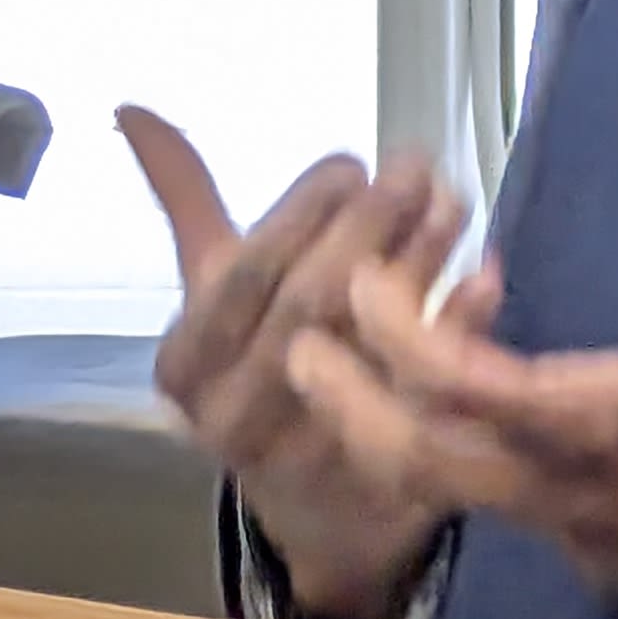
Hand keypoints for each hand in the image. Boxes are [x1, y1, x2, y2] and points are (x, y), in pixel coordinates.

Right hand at [118, 106, 465, 618]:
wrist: (314, 512)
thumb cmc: (261, 369)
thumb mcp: (215, 292)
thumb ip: (185, 200)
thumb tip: (130, 106)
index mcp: (186, 365)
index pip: (242, 276)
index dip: (299, 213)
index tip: (350, 163)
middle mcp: (235, 417)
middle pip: (312, 306)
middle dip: (369, 225)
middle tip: (418, 166)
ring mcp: (311, 458)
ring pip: (371, 346)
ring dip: (420, 265)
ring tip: (454, 201)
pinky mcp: (382, 481)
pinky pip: (429, 395)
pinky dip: (459, 334)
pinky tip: (486, 278)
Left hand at [287, 89, 617, 609]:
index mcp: (607, 423)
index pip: (464, 383)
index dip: (397, 331)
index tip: (357, 278)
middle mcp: (575, 493)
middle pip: (424, 460)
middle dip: (349, 404)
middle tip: (297, 348)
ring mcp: (584, 535)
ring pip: (455, 493)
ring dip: (394, 432)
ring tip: (347, 377)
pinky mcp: (603, 556)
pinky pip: (503, 507)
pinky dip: (458, 456)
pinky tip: (453, 410)